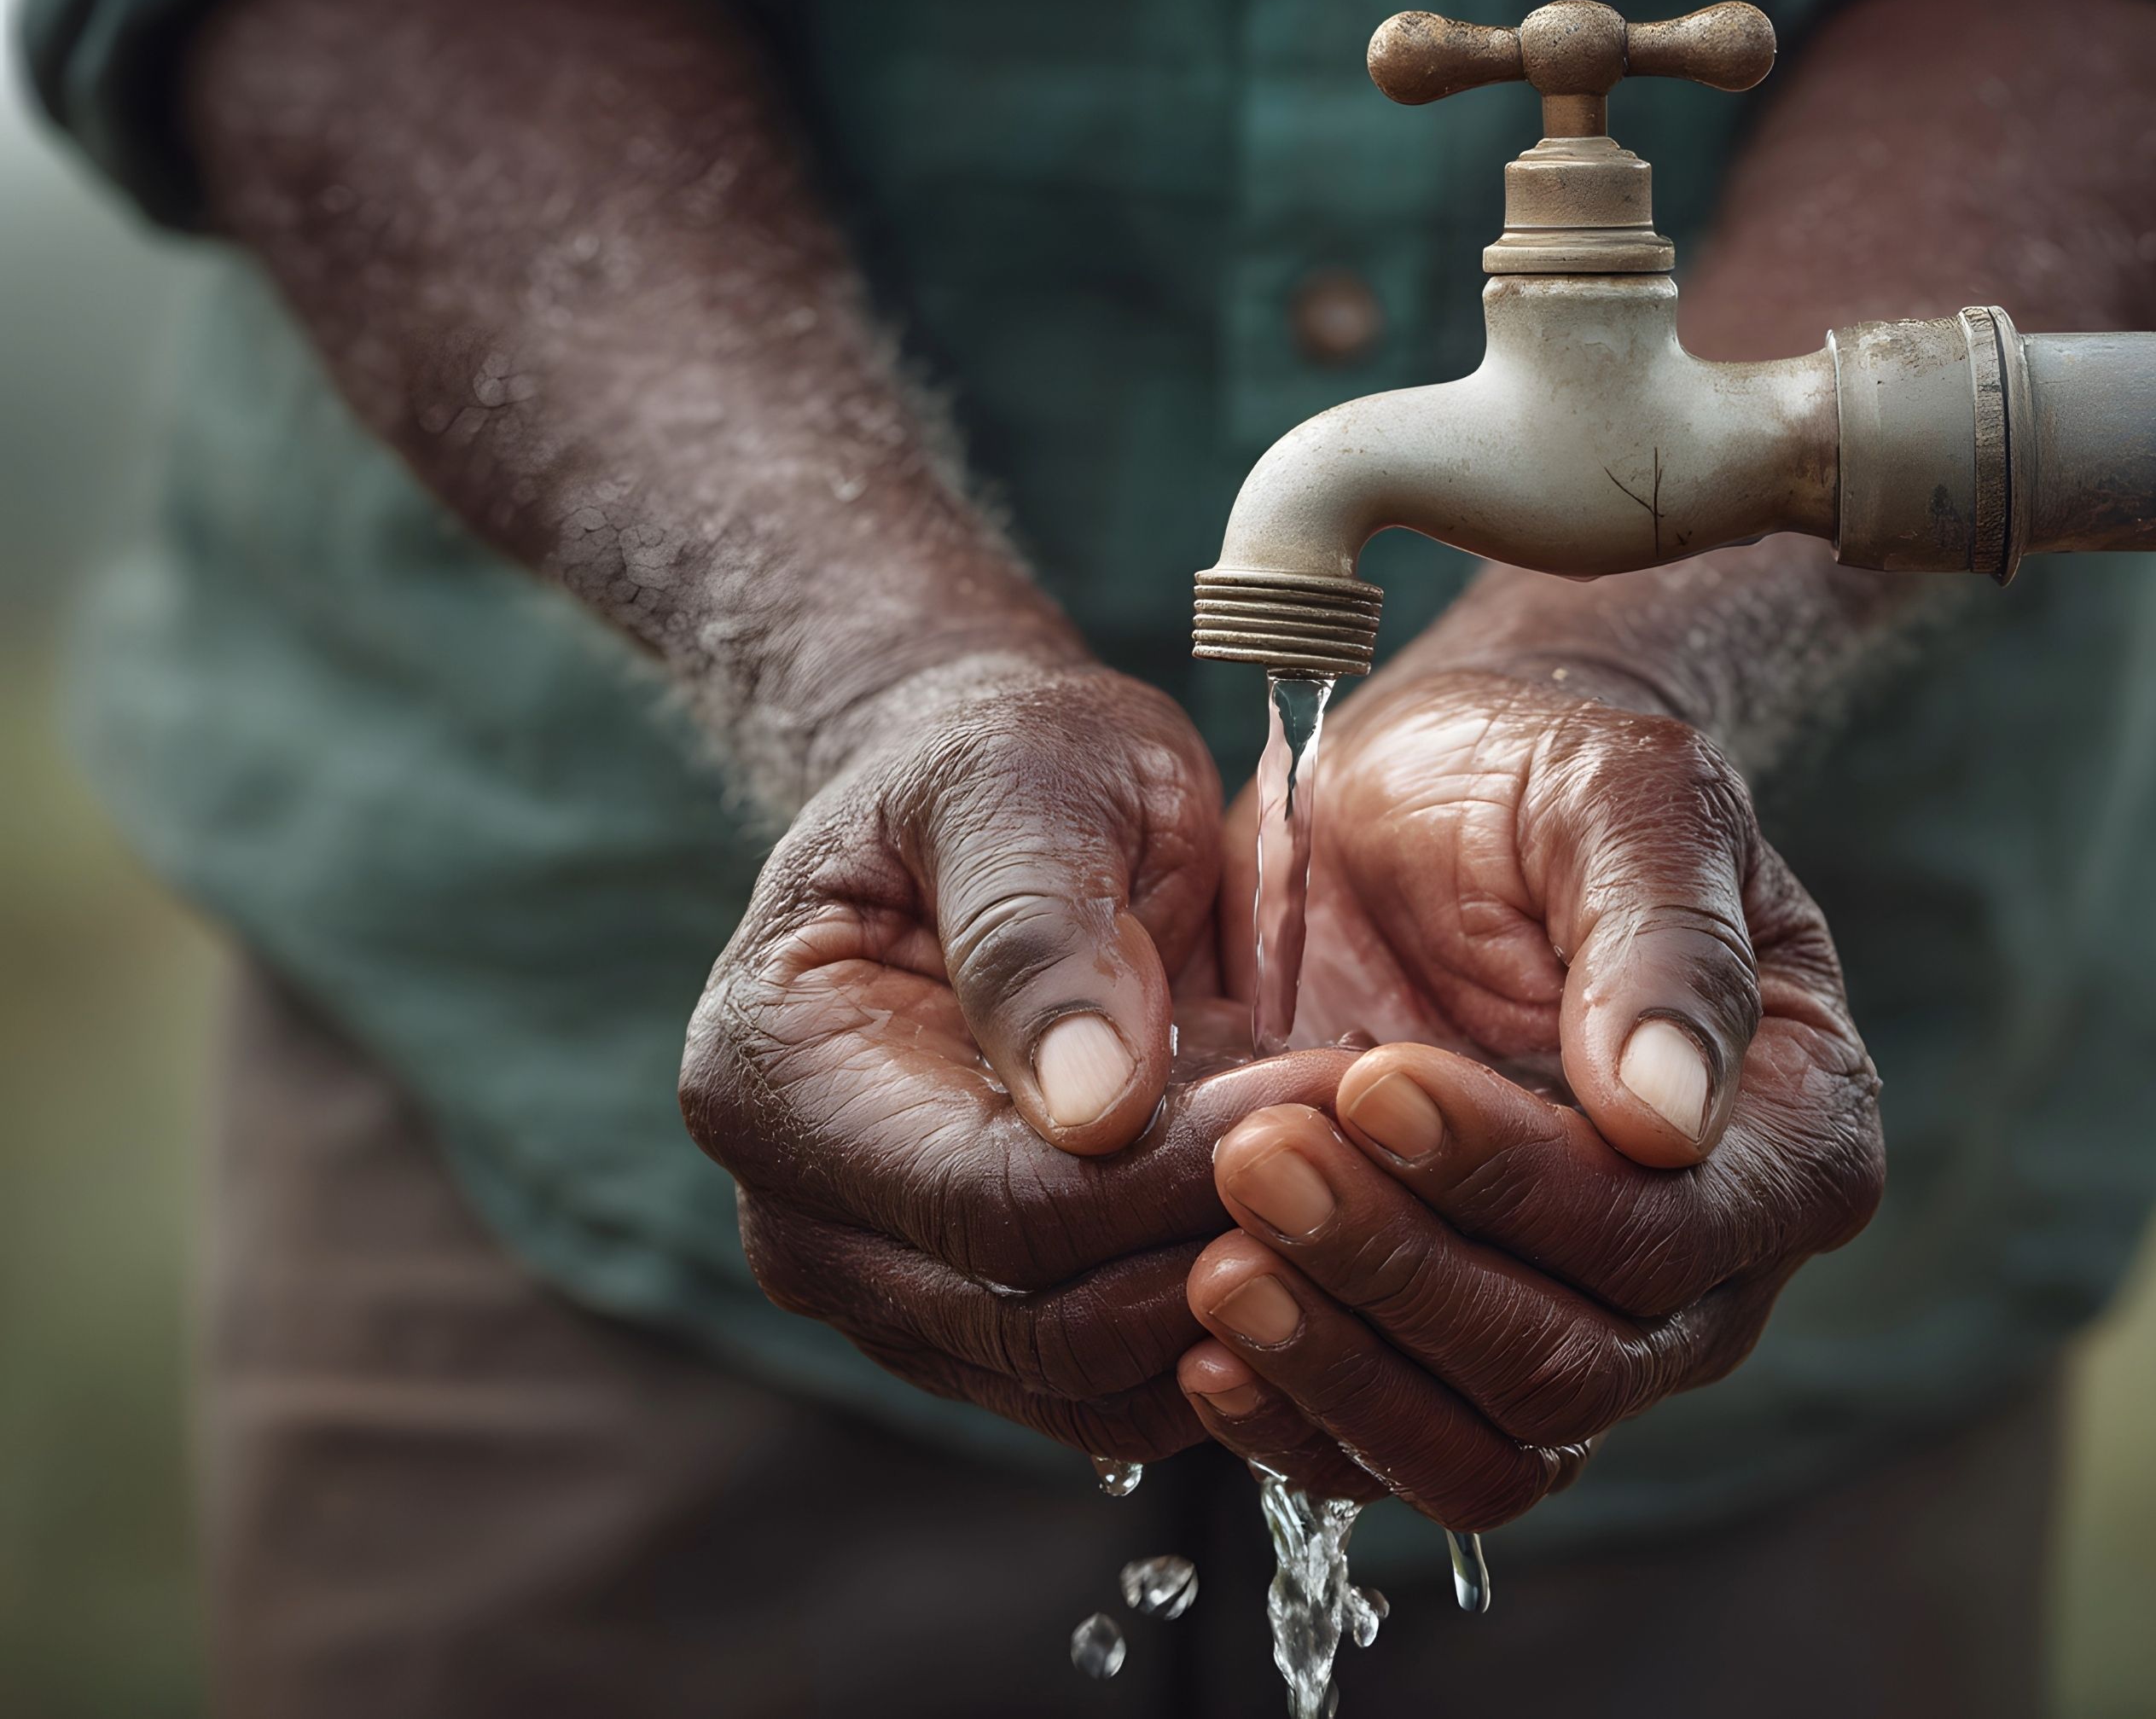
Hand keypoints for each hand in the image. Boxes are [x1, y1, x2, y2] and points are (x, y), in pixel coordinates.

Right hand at [682, 656, 1338, 1460]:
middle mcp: (802, 1222)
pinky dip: (1231, 1340)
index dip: (1179, 1173)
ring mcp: (884, 1296)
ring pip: (1089, 1386)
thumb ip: (1043, 931)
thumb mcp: (1029, 782)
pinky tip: (1321, 1236)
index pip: (998, 1204)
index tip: (1330, 1092)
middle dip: (1227, 1247)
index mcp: (774, 1080)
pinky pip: (1115, 1394)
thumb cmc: (1007, 765)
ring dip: (1247, 1308)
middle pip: (1043, 1322)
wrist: (994, 809)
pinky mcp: (975, 1330)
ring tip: (1361, 1180)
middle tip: (1378, 1145)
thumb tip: (1094, 1109)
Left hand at [1184, 669, 1882, 1524]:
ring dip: (1344, 1367)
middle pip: (1575, 1363)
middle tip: (1260, 1157)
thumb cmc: (1540, 773)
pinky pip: (1396, 1452)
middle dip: (1405, 1271)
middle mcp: (1708, 1264)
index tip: (1375, 1080)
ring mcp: (1585, 1323)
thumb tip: (1674, 1114)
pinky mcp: (1455, 1347)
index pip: (1665, 1232)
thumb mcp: (1615, 793)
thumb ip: (1663, 936)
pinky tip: (1208, 1347)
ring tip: (1218, 1263)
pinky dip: (1302, 1423)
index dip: (1518, 1183)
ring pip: (1491, 1441)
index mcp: (1790, 1135)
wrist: (1423, 793)